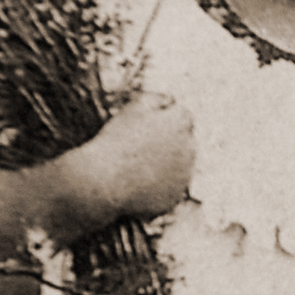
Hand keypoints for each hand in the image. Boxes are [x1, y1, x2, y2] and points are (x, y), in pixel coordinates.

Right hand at [52, 96, 194, 236]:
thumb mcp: (133, 108)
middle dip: (169, 141)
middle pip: (184, 141)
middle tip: (140, 147)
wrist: (103, 180)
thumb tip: (170, 101)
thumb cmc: (116, 141)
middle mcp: (190, 149)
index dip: (163, 119)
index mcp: (181, 124)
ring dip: (165, 164)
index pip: (183, 116)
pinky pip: (168, 188)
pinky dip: (158, 186)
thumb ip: (156, 98)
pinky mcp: (174, 196)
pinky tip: (137, 183)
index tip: (145, 127)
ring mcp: (184, 175)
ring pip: (179, 166)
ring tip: (136, 166)